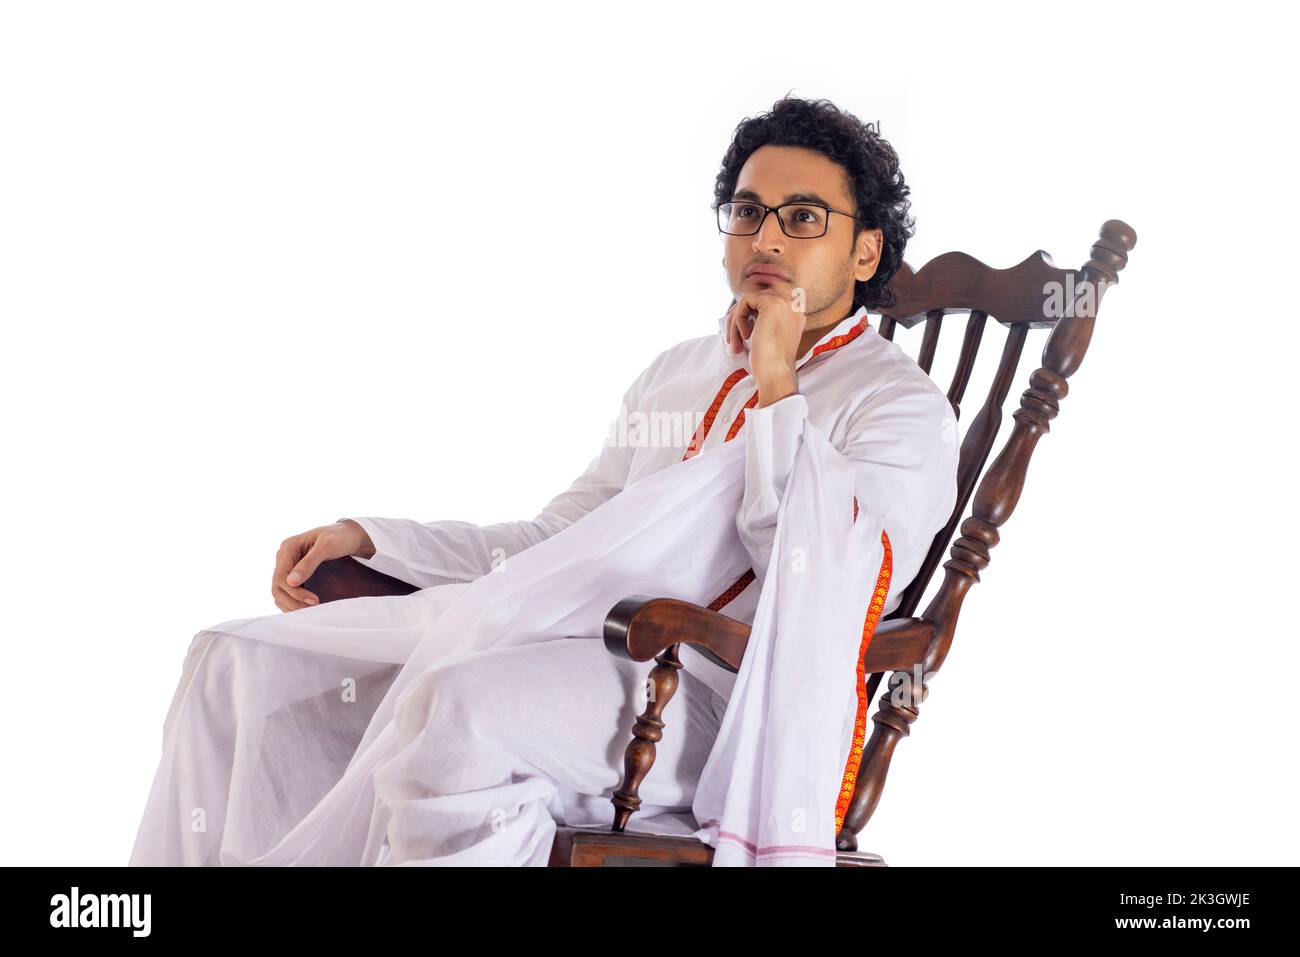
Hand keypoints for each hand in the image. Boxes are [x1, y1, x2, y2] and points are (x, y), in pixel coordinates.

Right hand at [271, 520, 373, 611]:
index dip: (295, 593)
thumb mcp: (327, 547)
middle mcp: (284, 556)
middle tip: (312, 612)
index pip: (281, 576)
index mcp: (288, 547)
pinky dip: (291, 601)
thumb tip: (291, 582)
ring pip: (279, 591)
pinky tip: (304, 608)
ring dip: (290, 604)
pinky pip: (286, 590)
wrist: (349, 535)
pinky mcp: (293, 571)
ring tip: (309, 613)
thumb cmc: (339, 538)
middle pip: (277, 586)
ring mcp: (287, 564)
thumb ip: (309, 563)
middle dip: (292, 602)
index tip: (315, 601)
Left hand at [723, 290, 802, 405]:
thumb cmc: (769, 364)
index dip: (750, 313)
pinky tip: (743, 337)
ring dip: (737, 319)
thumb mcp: (767, 337)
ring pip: (750, 299)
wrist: (775, 374)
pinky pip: (745, 301)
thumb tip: (738, 311)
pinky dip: (738, 318)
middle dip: (741, 315)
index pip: (766, 301)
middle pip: (757, 298)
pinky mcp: (772, 303)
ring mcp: (785, 302)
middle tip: (734, 337)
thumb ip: (761, 321)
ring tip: (736, 341)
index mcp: (794, 315)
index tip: (743, 333)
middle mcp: (793, 306)